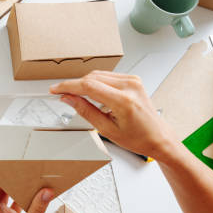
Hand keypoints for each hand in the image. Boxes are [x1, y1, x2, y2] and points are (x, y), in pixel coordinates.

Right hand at [50, 70, 178, 161]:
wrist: (157, 137)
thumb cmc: (138, 137)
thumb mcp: (106, 129)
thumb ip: (85, 111)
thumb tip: (69, 99)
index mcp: (123, 100)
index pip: (88, 86)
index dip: (68, 86)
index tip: (55, 89)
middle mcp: (129, 86)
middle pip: (92, 78)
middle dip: (74, 85)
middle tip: (63, 95)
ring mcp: (132, 80)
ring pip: (98, 75)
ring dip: (84, 84)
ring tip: (76, 96)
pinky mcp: (133, 79)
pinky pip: (107, 76)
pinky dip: (96, 83)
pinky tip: (92, 94)